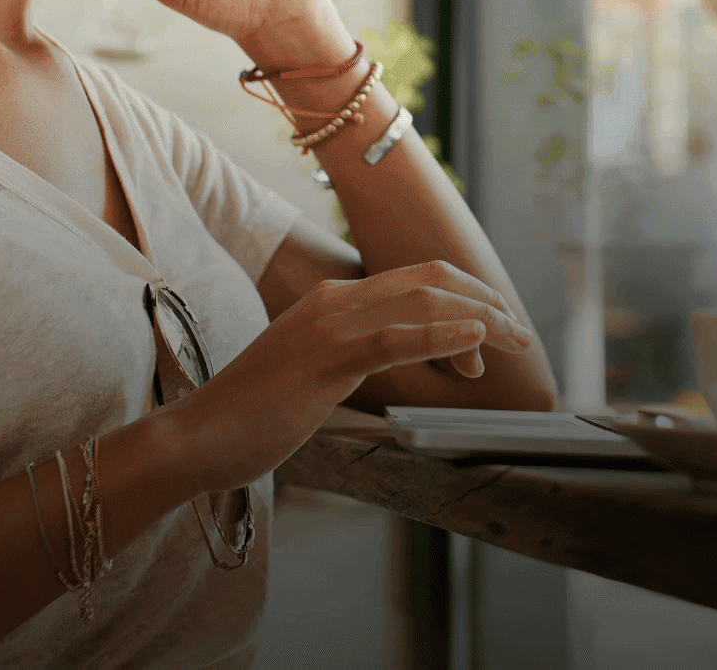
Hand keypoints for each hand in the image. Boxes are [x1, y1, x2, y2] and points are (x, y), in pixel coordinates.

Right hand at [169, 262, 535, 491]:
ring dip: (478, 319)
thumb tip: (404, 364)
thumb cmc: (255, 415)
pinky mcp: (325, 360)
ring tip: (512, 338)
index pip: (417, 280)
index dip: (465, 299)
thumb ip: (358, 360)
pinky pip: (394, 339)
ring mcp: (329, 326)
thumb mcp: (317, 375)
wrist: (198, 436)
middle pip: (430, 281)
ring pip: (423, 303)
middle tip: (519, 334)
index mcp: (333, 301)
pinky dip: (442, 336)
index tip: (493, 333)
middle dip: (484, 302)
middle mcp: (335, 301)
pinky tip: (474, 343)